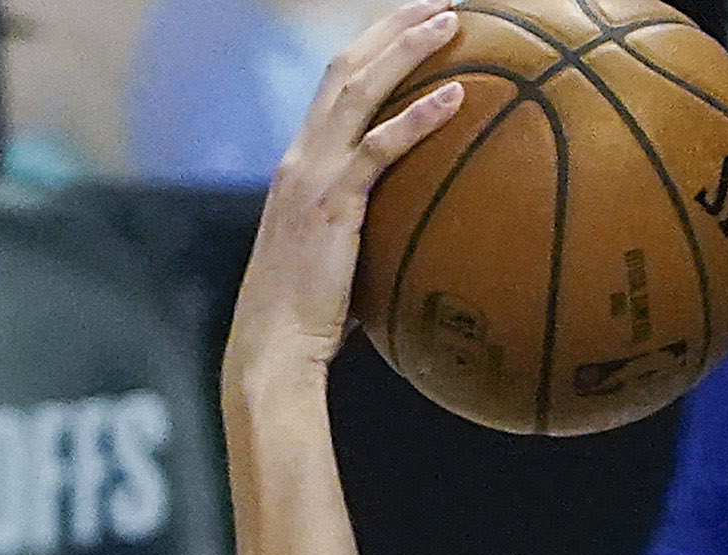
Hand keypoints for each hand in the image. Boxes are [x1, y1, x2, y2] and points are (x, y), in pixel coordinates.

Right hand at [224, 2, 468, 392]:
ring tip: (453, 21)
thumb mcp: (331, 258)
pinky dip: (418, 117)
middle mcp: (300, 157)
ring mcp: (313, 176)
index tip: (411, 27)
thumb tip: (410, 229)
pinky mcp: (332, 203)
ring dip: (408, 49)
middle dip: (392, 26)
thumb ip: (358, 227)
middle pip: (345, 67)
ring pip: (360, 90)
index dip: (373, 48)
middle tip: (438, 2)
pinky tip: (456, 95)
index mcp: (298, 164)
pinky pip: (380, 148)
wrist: (271, 348)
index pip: (333, 86)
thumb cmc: (305, 319)